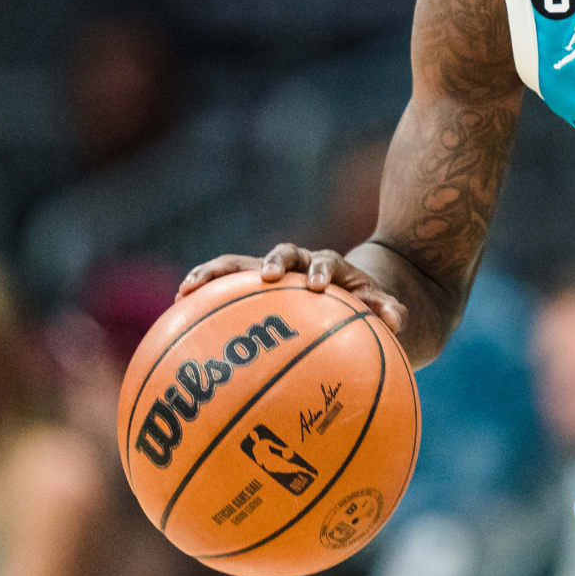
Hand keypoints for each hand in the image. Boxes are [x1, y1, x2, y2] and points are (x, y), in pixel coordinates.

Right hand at [178, 244, 407, 332]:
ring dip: (217, 273)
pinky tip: (175, 311)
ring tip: (188, 290)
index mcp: (330, 267)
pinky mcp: (249, 288)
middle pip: (282, 253)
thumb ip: (388, 310)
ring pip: (240, 265)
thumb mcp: (381, 306)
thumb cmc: (364, 304)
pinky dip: (202, 293)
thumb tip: (399, 322)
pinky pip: (222, 288)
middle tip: (266, 276)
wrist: (349, 292)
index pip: (324, 261)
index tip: (315, 286)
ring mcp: (270, 274)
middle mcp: (298, 264)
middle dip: (272, 262)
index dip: (319, 270)